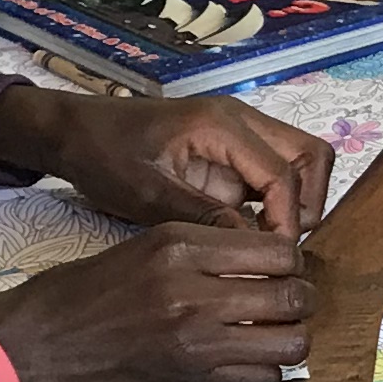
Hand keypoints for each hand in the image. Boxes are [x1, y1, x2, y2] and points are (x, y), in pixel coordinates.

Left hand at [0, 83, 333, 232]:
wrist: (72, 132)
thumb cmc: (103, 156)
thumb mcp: (146, 194)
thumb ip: (202, 216)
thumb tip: (254, 248)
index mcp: (222, 125)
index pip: (284, 173)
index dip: (288, 220)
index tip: (275, 260)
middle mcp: (240, 122)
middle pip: (309, 156)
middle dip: (307, 203)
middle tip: (282, 248)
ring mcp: (236, 135)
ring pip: (295, 164)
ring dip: (292, 204)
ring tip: (267, 247)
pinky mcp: (226, 152)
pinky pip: (268, 174)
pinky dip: (271, 205)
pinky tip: (248, 239)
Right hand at [0, 224, 315, 381]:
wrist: (25, 351)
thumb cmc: (73, 298)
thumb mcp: (137, 250)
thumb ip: (198, 251)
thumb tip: (257, 263)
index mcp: (178, 243)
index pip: (278, 248)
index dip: (288, 264)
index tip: (277, 274)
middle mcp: (193, 287)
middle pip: (293, 294)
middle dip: (297, 304)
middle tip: (281, 311)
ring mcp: (196, 339)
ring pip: (290, 342)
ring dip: (285, 344)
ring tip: (264, 342)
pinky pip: (262, 381)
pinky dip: (259, 377)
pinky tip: (238, 370)